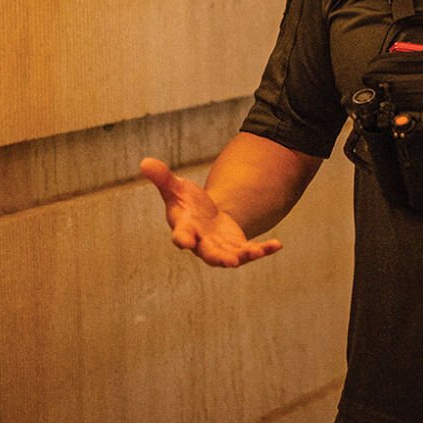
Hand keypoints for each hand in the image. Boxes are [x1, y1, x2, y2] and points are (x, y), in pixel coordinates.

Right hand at [139, 157, 282, 267]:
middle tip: (229, 261)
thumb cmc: (187, 204)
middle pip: (209, 253)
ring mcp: (220, 248)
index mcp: (185, 229)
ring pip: (231, 256)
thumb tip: (144, 161)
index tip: (184, 242)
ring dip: (244, 255)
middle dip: (218, 257)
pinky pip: (250, 251)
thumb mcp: (176, 188)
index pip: (181, 236)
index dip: (182, 238)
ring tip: (257, 252)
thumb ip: (162, 178)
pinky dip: (263, 249)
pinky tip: (278, 245)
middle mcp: (202, 243)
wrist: (205, 218)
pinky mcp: (237, 248)